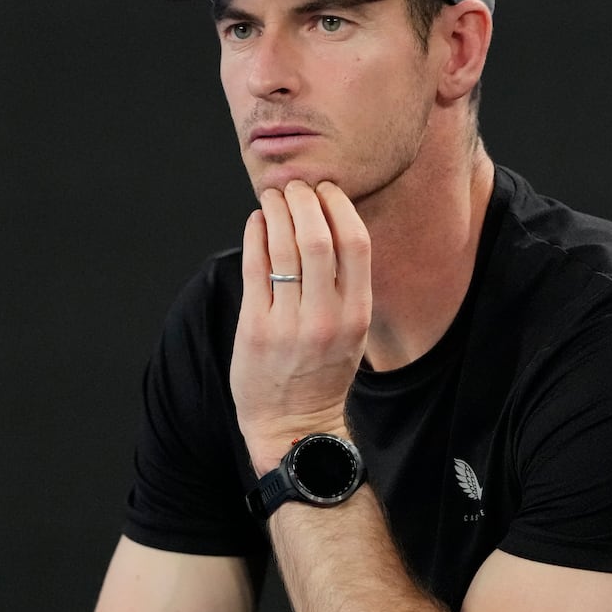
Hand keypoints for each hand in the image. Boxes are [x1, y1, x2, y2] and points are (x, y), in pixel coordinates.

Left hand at [230, 180, 371, 474]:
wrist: (294, 425)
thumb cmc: (323, 372)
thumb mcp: (352, 331)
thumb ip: (345, 285)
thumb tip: (327, 223)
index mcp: (357, 314)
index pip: (355, 243)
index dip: (340, 206)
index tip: (327, 189)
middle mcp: (326, 317)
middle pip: (317, 237)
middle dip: (305, 200)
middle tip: (296, 185)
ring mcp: (289, 323)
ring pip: (284, 247)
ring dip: (277, 211)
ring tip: (273, 197)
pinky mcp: (256, 328)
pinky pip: (255, 267)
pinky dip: (255, 235)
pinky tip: (257, 221)